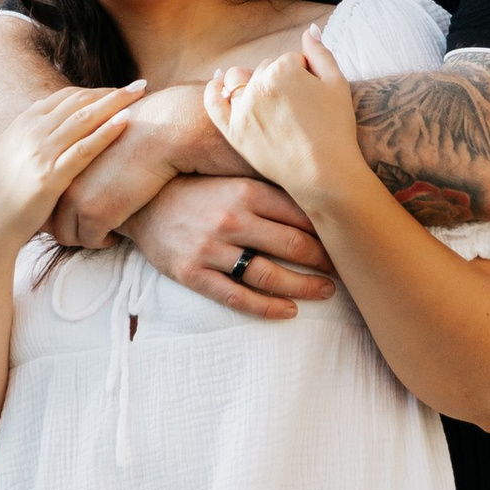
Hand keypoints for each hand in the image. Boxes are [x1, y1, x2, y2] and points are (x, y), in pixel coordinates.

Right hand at [0, 81, 140, 254]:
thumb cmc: (4, 196)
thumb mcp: (12, 155)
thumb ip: (33, 137)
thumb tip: (57, 126)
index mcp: (22, 124)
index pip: (65, 97)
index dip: (95, 91)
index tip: (117, 92)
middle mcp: (30, 132)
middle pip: (79, 102)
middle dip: (111, 92)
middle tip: (139, 86)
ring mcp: (40, 153)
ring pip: (84, 118)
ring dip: (115, 103)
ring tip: (140, 94)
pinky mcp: (50, 177)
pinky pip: (84, 149)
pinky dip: (106, 132)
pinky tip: (126, 122)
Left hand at [45, 83, 203, 248]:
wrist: (157, 134)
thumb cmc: (135, 136)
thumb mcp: (98, 145)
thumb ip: (84, 163)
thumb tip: (86, 181)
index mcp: (58, 163)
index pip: (47, 199)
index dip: (57, 212)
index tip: (73, 216)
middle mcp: (61, 183)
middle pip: (51, 221)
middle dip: (68, 229)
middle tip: (87, 229)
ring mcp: (75, 200)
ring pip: (67, 235)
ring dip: (85, 237)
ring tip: (104, 231)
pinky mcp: (95, 215)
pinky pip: (91, 241)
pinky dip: (104, 240)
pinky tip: (117, 232)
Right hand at [120, 175, 336, 321]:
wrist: (142, 205)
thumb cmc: (197, 191)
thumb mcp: (232, 179)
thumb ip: (269, 190)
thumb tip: (320, 200)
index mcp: (245, 190)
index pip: (301, 214)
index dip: (330, 231)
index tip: (347, 241)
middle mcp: (231, 218)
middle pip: (294, 245)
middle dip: (325, 261)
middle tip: (344, 271)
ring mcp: (211, 248)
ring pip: (270, 275)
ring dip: (305, 287)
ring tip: (325, 292)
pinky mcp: (193, 274)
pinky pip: (238, 297)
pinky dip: (269, 307)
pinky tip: (290, 311)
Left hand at [203, 28, 362, 216]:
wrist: (323, 173)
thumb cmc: (335, 129)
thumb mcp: (337, 84)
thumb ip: (321, 53)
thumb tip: (309, 29)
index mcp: (284, 68)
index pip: (291, 61)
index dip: (306, 77)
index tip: (314, 99)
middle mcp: (259, 84)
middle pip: (266, 70)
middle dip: (280, 82)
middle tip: (298, 109)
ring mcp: (242, 108)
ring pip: (241, 81)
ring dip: (251, 83)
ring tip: (268, 102)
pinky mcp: (233, 131)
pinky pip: (214, 103)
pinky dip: (213, 90)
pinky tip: (217, 83)